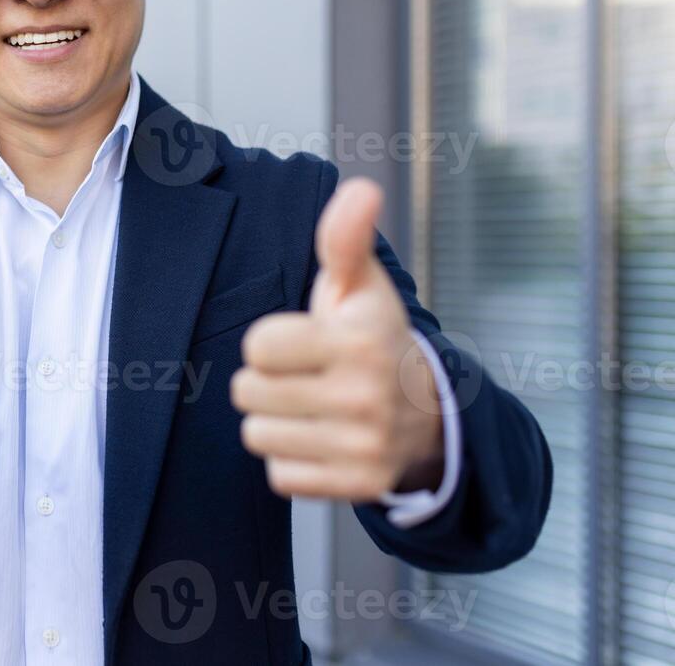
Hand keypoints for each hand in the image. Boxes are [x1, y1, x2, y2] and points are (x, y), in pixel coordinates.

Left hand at [230, 177, 443, 500]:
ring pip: (257, 435)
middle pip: (247, 392)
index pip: (256, 346)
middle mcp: (365, 396)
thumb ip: (345, 237)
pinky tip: (322, 440)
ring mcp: (363, 447)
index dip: (270, 341)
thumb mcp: (361, 284)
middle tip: (306, 376)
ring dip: (275, 421)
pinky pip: (279, 476)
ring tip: (312, 407)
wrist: (428, 414)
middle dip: (267, 381)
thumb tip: (362, 187)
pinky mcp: (358, 486)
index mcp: (359, 341)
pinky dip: (292, 461)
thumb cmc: (374, 337)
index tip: (304, 340)